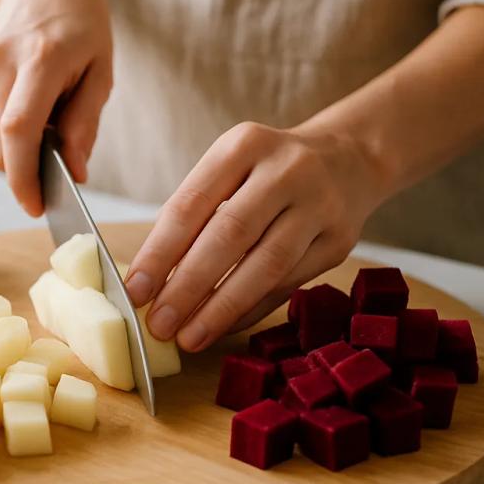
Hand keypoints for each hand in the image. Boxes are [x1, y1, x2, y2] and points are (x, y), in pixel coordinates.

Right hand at [0, 0, 112, 216]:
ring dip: (18, 148)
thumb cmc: (81, 22)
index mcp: (40, 59)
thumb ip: (85, 124)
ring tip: (47, 115)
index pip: (18, 130)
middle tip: (56, 165)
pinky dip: (7, 130)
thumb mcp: (102, 71)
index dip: (23, 177)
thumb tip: (74, 172)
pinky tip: (28, 103)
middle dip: (25, 172)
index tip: (37, 206)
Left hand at [125, 122, 386, 349]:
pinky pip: (288, 284)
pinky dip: (250, 309)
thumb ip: (193, 215)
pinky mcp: (339, 241)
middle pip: (229, 235)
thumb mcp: (229, 168)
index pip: (191, 205)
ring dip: (221, 308)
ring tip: (189, 337)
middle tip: (158, 324)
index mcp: (243, 146)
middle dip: (188, 286)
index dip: (159, 253)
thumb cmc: (266, 171)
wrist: (348, 159)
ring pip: (265, 266)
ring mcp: (319, 205)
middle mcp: (286, 170)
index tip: (135, 291)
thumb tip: (151, 280)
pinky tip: (222, 327)